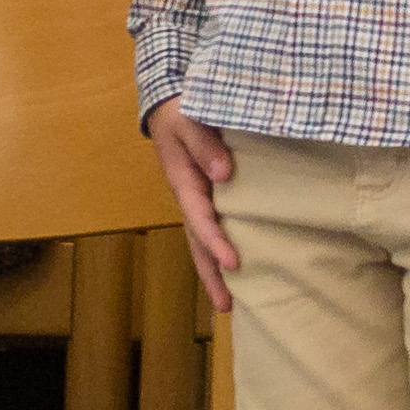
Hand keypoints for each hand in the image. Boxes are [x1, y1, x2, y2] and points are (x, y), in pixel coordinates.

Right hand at [147, 100, 241, 308]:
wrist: (170, 102)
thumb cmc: (179, 111)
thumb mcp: (187, 120)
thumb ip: (203, 144)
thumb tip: (223, 174)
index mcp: (184, 182)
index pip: (200, 219)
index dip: (215, 242)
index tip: (233, 263)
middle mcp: (191, 197)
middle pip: (198, 243)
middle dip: (211, 274)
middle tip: (227, 306)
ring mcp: (200, 198)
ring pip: (205, 240)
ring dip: (215, 270)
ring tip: (231, 302)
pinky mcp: (210, 193)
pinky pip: (216, 225)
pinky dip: (223, 247)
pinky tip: (239, 265)